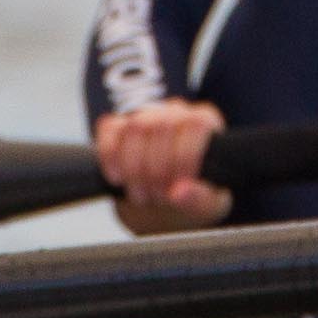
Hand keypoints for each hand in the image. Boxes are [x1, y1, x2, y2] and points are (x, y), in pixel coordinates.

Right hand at [94, 99, 232, 233]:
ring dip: (134, 168)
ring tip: (143, 196)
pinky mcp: (118, 124)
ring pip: (133, 128)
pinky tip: (117, 180)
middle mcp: (177, 112)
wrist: (168, 204)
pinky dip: (110, 157)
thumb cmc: (197, 199)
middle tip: (159, 198)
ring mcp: (146, 114)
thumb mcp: (208, 205)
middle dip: (156, 169)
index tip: (177, 188)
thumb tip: (179, 192)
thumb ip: (200, 199)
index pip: (195, 124)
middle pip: (160, 127)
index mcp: (206, 123)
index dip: (183, 157)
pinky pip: (109, 129)